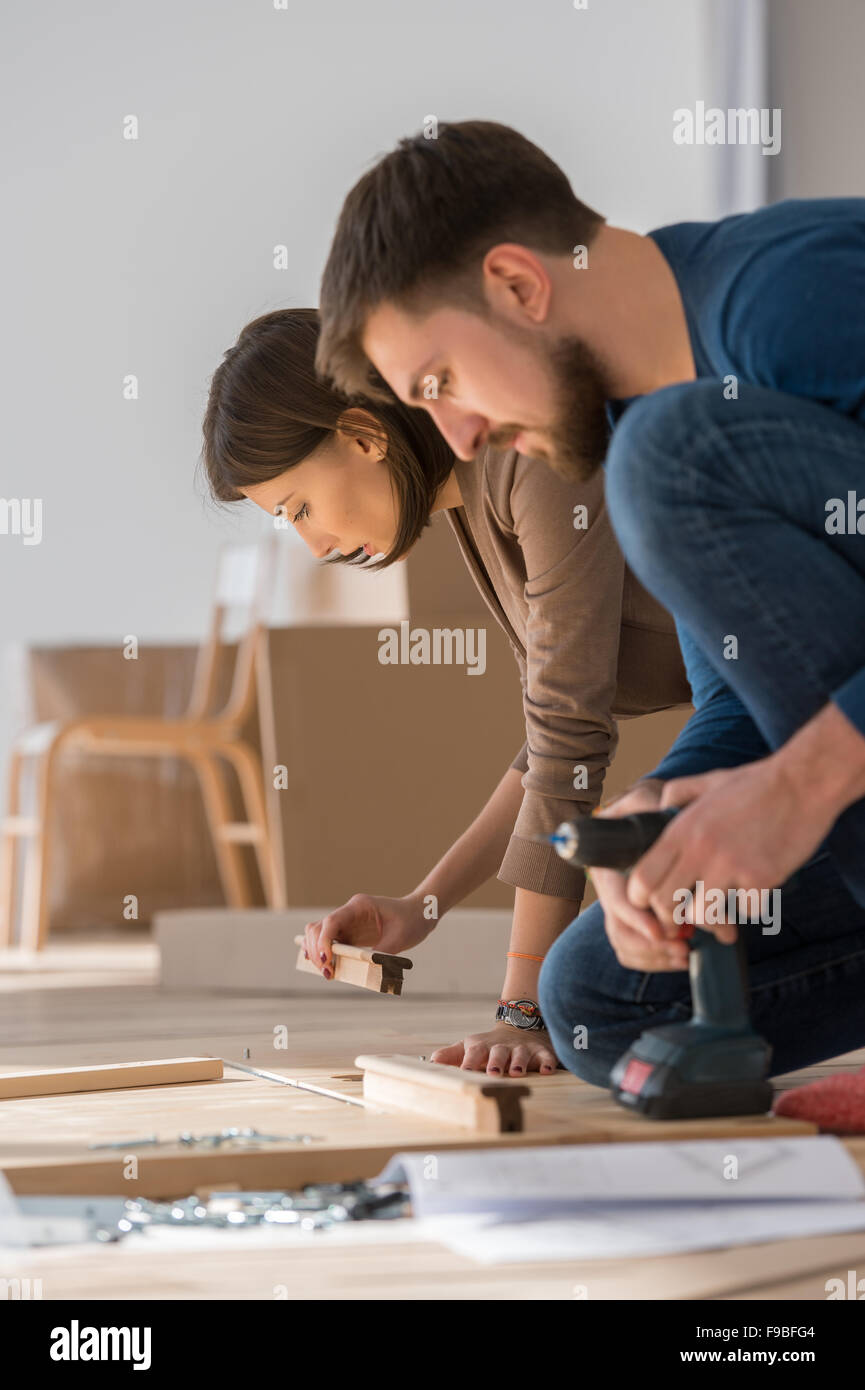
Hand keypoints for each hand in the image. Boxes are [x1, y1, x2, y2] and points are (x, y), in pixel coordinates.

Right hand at [302, 892, 433, 977]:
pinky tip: (325, 967)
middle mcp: (348, 913)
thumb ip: (382, 953)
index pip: (332, 921)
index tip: (326, 960)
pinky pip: (327, 943)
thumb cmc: (411, 921)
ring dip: (316, 953)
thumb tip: (366, 971)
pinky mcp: (348, 934)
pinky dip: (322, 954)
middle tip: (328, 973)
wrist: (419, 914)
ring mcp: (346, 923)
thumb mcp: (400, 938)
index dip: (324, 941)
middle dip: (317, 951)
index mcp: (359, 906)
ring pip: (318, 934)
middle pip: (319, 928)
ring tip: (328, 973)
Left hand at [430, 1022, 557, 1075]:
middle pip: (498, 1053)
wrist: (519, 1028)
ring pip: (521, 1055)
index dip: (470, 1061)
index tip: (465, 1071)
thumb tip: (432, 1061)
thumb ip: (452, 1055)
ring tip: (517, 1072)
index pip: (474, 1052)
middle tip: (493, 1072)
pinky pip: (546, 1056)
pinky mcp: (541, 1052)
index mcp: (483, 1047)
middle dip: (496, 1062)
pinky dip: (548, 1062)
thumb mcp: (470, 1047)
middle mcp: (503, 1047)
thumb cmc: (490, 1045)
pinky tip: (548, 1070)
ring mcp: (522, 1049)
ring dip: (519, 1063)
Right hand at [592, 780, 688, 971]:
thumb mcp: (645, 799)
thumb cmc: (651, 808)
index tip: (662, 930)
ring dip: (656, 957)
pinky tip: (683, 957)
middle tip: (683, 948)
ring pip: (626, 945)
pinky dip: (657, 960)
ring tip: (686, 955)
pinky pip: (636, 952)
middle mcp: (612, 890)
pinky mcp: (637, 922)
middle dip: (651, 946)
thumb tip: (659, 813)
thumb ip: (647, 803)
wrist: (652, 818)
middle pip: (620, 931)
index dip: (637, 919)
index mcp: (607, 864)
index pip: (617, 900)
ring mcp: (623, 908)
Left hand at [627, 756, 833, 938]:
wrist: (803, 782)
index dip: (641, 899)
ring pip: (703, 915)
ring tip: (723, 906)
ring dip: (713, 917)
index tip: (654, 904)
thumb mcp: (709, 781)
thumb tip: (660, 807)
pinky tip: (757, 890)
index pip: (642, 879)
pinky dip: (751, 906)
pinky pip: (746, 911)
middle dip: (672, 918)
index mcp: (682, 830)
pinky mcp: (760, 877)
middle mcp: (700, 849)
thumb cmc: (758, 783)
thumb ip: (679, 793)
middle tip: (686, 917)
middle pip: (664, 904)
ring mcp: (730, 865)